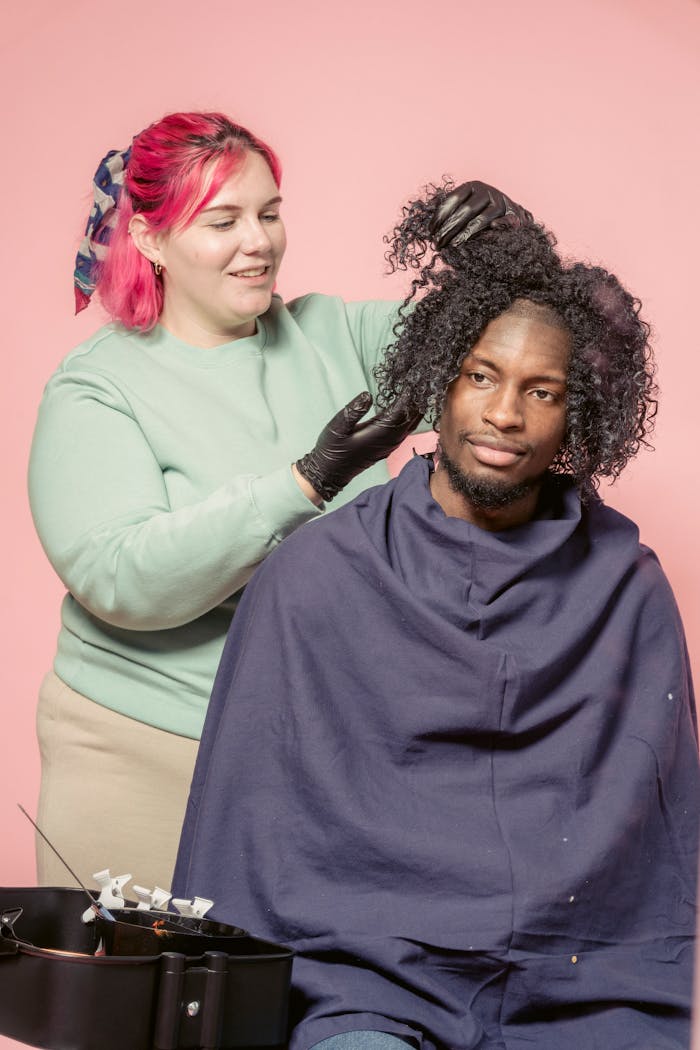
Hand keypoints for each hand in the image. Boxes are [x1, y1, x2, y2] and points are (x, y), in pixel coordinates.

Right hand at [296, 391, 420, 502]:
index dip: (407, 397)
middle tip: (422, 385)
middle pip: (409, 419)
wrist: (330, 473)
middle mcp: (387, 441)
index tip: (413, 382)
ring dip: (415, 412)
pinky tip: (410, 413)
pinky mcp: (386, 448)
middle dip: (416, 403)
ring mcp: (388, 446)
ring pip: (409, 427)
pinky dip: (410, 420)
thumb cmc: (331, 449)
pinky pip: (404, 432)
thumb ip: (353, 410)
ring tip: (420, 396)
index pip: (399, 412)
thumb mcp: (337, 427)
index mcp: (377, 433)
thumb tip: (367, 395)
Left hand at [430, 181, 532, 249]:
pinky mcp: (512, 214)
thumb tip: (432, 228)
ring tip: (453, 245)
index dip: (440, 215)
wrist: (511, 212)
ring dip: (464, 234)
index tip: (431, 230)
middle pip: (465, 210)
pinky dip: (494, 228)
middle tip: (438, 243)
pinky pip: (501, 223)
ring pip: (479, 219)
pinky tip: (487, 233)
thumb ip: (452, 212)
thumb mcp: (467, 205)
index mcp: (472, 186)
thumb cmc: (483, 211)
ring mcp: (499, 202)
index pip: (453, 198)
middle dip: (449, 228)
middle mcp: (486, 191)